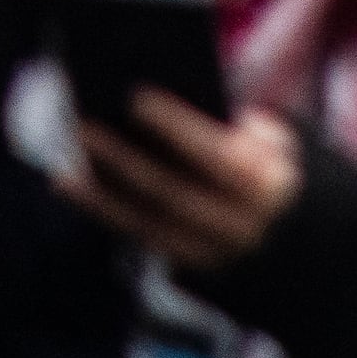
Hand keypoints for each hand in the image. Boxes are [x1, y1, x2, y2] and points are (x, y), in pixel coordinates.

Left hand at [66, 93, 301, 274]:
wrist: (284, 234)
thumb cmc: (266, 167)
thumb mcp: (273, 143)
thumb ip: (237, 126)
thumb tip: (179, 96)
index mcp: (265, 182)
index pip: (213, 152)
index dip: (175, 126)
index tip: (137, 96)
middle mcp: (236, 220)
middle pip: (169, 189)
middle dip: (123, 158)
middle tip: (85, 126)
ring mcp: (208, 247)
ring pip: (144, 217)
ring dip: (100, 189)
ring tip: (72, 155)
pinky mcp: (181, 261)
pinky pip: (134, 233)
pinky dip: (100, 208)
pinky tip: (71, 183)